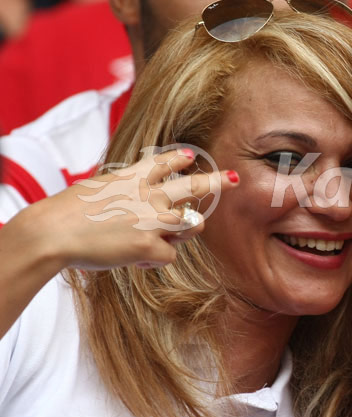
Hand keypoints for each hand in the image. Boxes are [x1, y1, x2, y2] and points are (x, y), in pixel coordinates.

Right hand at [14, 148, 237, 270]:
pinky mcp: (150, 245)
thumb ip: (119, 193)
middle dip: (218, 182)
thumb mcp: (96, 190)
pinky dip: (154, 261)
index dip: (179, 158)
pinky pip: (169, 255)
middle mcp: (149, 195)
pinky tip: (137, 260)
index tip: (189, 155)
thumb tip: (129, 202)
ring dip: (183, 232)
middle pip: (193, 185)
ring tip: (162, 236)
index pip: (163, 162)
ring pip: (193, 224)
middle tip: (234, 178)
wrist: (53, 232)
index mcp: (132, 178)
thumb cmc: (66, 213)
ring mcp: (153, 220)